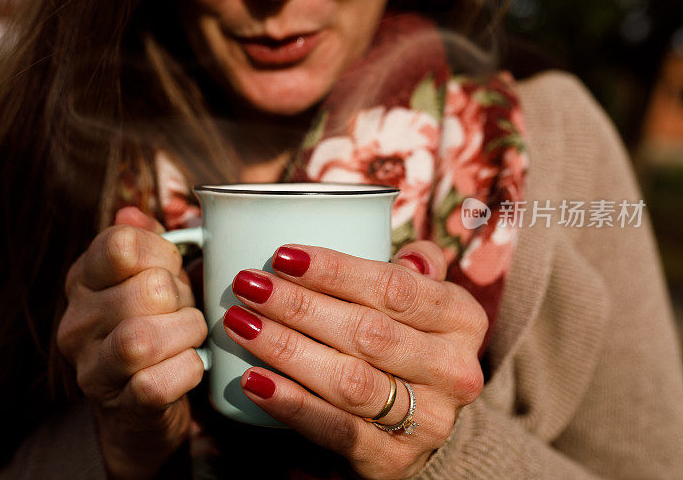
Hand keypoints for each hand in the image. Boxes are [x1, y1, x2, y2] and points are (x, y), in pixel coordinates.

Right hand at [57, 207, 206, 478]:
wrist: (146, 406)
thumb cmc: (158, 325)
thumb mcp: (152, 276)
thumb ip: (147, 241)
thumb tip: (132, 214)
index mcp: (84, 278)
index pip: (121, 245)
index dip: (162, 253)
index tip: (172, 268)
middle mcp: (77, 321)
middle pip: (148, 290)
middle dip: (183, 299)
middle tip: (185, 309)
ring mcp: (92, 367)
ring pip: (143, 339)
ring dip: (186, 334)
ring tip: (189, 336)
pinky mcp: (118, 405)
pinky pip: (157, 383)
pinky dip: (188, 371)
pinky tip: (192, 365)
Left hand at [224, 241, 487, 479]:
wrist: (421, 426)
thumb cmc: (408, 343)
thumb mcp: (425, 303)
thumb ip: (416, 269)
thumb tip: (400, 245)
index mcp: (462, 319)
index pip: (395, 287)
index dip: (335, 270)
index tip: (282, 256)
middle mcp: (454, 371)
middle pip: (365, 332)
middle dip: (298, 306)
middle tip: (248, 286)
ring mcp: (428, 420)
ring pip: (348, 380)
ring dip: (286, 348)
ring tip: (240, 324)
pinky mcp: (395, 459)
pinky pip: (336, 429)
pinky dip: (291, 403)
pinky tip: (253, 380)